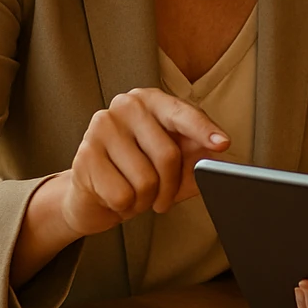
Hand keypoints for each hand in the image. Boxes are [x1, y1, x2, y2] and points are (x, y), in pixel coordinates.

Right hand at [61, 87, 229, 237]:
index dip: (204, 130)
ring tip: (136, 194)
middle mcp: (126, 106)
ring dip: (146, 200)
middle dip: (170, 187)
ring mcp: (101, 128)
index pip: (183, 114)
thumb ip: (199, 159)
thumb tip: (222, 161)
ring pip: (145, 180)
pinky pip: (122, 195)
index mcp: (152, 100)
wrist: (95, 197)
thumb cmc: (139, 173)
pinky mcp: (84, 156)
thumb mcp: (176, 166)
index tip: (223, 144)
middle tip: (163, 199)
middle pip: (168, 155)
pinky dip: (125, 206)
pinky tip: (116, 197)